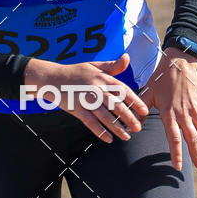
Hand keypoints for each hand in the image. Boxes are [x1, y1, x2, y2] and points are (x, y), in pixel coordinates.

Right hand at [24, 53, 148, 142]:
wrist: (52, 78)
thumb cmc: (76, 72)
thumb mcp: (95, 65)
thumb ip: (112, 66)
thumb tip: (127, 58)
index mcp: (103, 78)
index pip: (123, 91)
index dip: (135, 101)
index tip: (144, 111)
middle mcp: (96, 88)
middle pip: (116, 105)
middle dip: (129, 118)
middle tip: (139, 127)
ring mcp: (86, 99)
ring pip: (105, 116)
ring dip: (117, 128)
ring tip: (127, 137)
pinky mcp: (76, 109)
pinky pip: (90, 123)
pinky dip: (100, 132)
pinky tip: (108, 139)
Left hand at [140, 47, 196, 170]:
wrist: (178, 61)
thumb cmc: (160, 77)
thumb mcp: (147, 93)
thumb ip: (140, 110)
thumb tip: (130, 126)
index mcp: (170, 112)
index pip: (174, 137)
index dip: (176, 153)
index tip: (177, 166)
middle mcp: (184, 112)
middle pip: (192, 137)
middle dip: (196, 154)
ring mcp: (194, 107)